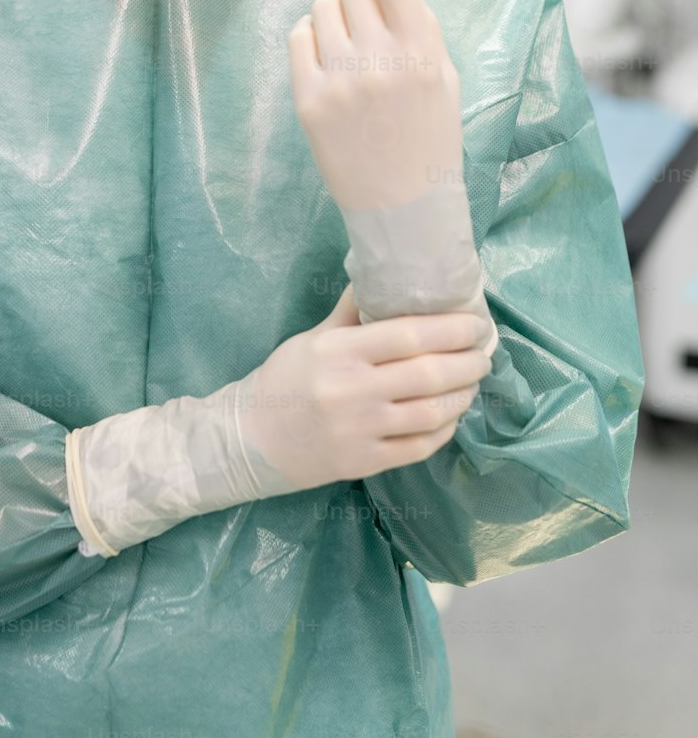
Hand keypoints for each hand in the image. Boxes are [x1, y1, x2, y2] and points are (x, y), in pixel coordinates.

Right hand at [236, 285, 492, 493]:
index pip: (408, 335)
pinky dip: (444, 429)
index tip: (475, 323)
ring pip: (431, 413)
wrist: (253, 440)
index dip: (450, 329)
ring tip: (472, 382)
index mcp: (339, 352)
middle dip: (467, 362)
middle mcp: (353, 390)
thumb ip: (351, 311)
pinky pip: (420, 447)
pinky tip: (451, 415)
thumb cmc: (284, 380)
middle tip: (484, 353)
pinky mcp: (366, 463)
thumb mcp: (313, 338)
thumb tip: (383, 274)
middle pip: (428, 375)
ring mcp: (362, 430)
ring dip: (462, 396)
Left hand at [287, 0, 462, 210]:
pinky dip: (311, 37)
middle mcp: (381, 59)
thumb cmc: (428, 136)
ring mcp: (342, 80)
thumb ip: (419, 25)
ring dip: (334, 10)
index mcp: (423, 50)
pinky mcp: (310, 100)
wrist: (403, 207)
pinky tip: (328, 58)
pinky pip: (299, 38)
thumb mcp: (443, 77)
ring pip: (323, 7)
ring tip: (351, 40)